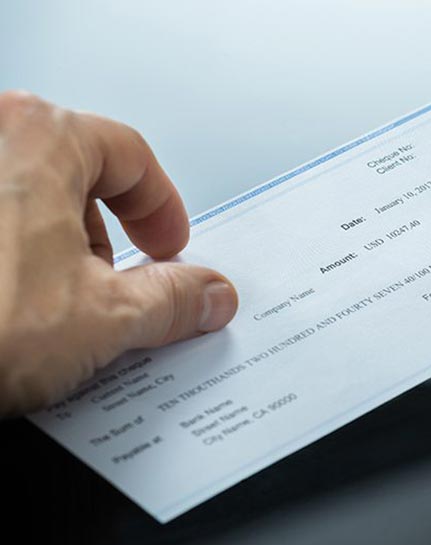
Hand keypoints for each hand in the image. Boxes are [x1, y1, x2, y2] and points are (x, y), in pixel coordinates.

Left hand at [0, 92, 237, 414]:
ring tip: (54, 311)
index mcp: (38, 136)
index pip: (130, 156)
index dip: (163, 209)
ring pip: (21, 196)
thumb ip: (174, 299)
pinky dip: (7, 258)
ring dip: (52, 249)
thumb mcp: (104, 319)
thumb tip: (207, 293)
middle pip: (74, 173)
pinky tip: (5, 311)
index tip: (170, 247)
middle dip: (105, 236)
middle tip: (120, 288)